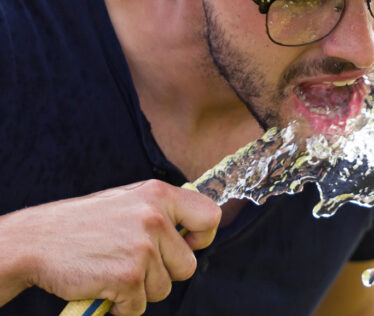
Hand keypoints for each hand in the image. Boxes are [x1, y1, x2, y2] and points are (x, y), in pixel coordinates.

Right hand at [0, 179, 220, 314]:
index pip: (210, 216)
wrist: (38, 240)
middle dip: (164, 273)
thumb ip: (162, 210)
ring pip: (164, 288)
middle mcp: (155, 217)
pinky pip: (139, 306)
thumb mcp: (129, 201)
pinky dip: (122, 305)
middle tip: (134, 264)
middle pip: (187, 265)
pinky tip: (104, 285)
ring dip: (141, 289)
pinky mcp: (128, 276)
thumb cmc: (84, 223)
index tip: (188, 244)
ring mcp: (142, 247)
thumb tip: (196, 227)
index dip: (203, 237)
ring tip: (115, 270)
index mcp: (159, 194)